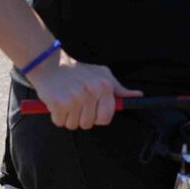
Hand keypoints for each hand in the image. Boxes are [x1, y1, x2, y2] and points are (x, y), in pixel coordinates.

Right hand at [25, 49, 142, 129]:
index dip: (97, 117)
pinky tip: (57, 102)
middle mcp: (91, 92)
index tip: (91, 109)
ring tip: (67, 101)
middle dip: (81, 117)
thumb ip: (119, 89)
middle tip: (76, 103)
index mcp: (104, 86)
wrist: (51, 63)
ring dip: (68, 117)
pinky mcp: (59, 103)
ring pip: (73, 125)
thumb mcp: (102, 74)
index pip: (106, 117)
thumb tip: (138, 95)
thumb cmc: (79, 71)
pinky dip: (57, 116)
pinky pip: (60, 122)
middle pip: (89, 124)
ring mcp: (75, 98)